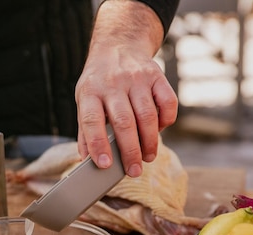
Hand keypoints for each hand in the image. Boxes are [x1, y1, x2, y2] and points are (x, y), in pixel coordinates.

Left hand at [75, 0, 177, 176]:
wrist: (118, 46)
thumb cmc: (99, 83)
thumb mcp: (84, 100)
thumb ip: (85, 130)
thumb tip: (86, 160)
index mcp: (90, 92)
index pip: (92, 121)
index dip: (98, 145)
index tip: (105, 165)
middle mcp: (113, 83)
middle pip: (124, 122)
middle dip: (130, 151)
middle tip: (134, 171)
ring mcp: (137, 78)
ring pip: (147, 115)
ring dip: (150, 141)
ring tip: (148, 157)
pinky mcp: (157, 75)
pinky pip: (167, 102)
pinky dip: (166, 120)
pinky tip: (159, 130)